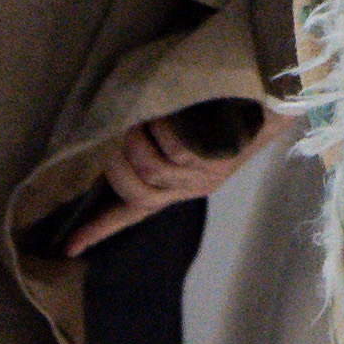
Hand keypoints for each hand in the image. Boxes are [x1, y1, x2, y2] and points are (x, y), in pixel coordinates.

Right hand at [79, 106, 273, 242]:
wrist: (275, 96)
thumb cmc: (222, 106)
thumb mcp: (183, 129)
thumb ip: (151, 138)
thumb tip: (112, 128)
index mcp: (179, 186)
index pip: (133, 213)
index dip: (100, 228)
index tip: (69, 247)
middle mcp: (192, 187)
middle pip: (136, 192)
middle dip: (116, 164)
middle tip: (119, 135)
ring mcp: (207, 175)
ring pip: (152, 169)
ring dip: (137, 141)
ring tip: (142, 119)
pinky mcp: (222, 160)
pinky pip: (178, 150)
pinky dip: (164, 129)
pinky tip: (168, 114)